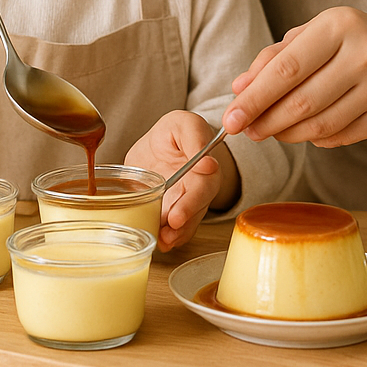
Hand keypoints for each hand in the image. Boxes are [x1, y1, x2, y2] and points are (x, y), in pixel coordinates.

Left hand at [125, 110, 233, 251]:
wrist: (159, 144)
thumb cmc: (175, 131)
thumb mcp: (182, 123)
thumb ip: (194, 137)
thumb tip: (207, 163)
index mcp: (205, 169)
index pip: (203, 189)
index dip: (191, 204)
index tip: (177, 216)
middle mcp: (198, 191)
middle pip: (195, 212)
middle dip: (183, 224)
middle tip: (168, 230)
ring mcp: (184, 204)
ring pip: (185, 225)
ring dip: (175, 235)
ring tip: (163, 241)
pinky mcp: (169, 212)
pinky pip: (172, 229)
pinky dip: (166, 237)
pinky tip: (159, 242)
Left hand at [222, 7, 366, 147]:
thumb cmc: (362, 46)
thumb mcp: (323, 35)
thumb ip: (278, 56)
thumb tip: (239, 88)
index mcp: (341, 24)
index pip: (286, 67)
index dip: (254, 96)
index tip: (230, 117)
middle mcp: (364, 54)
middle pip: (300, 101)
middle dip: (264, 120)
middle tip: (243, 131)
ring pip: (318, 124)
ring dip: (286, 134)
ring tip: (269, 132)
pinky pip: (339, 137)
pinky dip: (315, 139)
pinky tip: (306, 132)